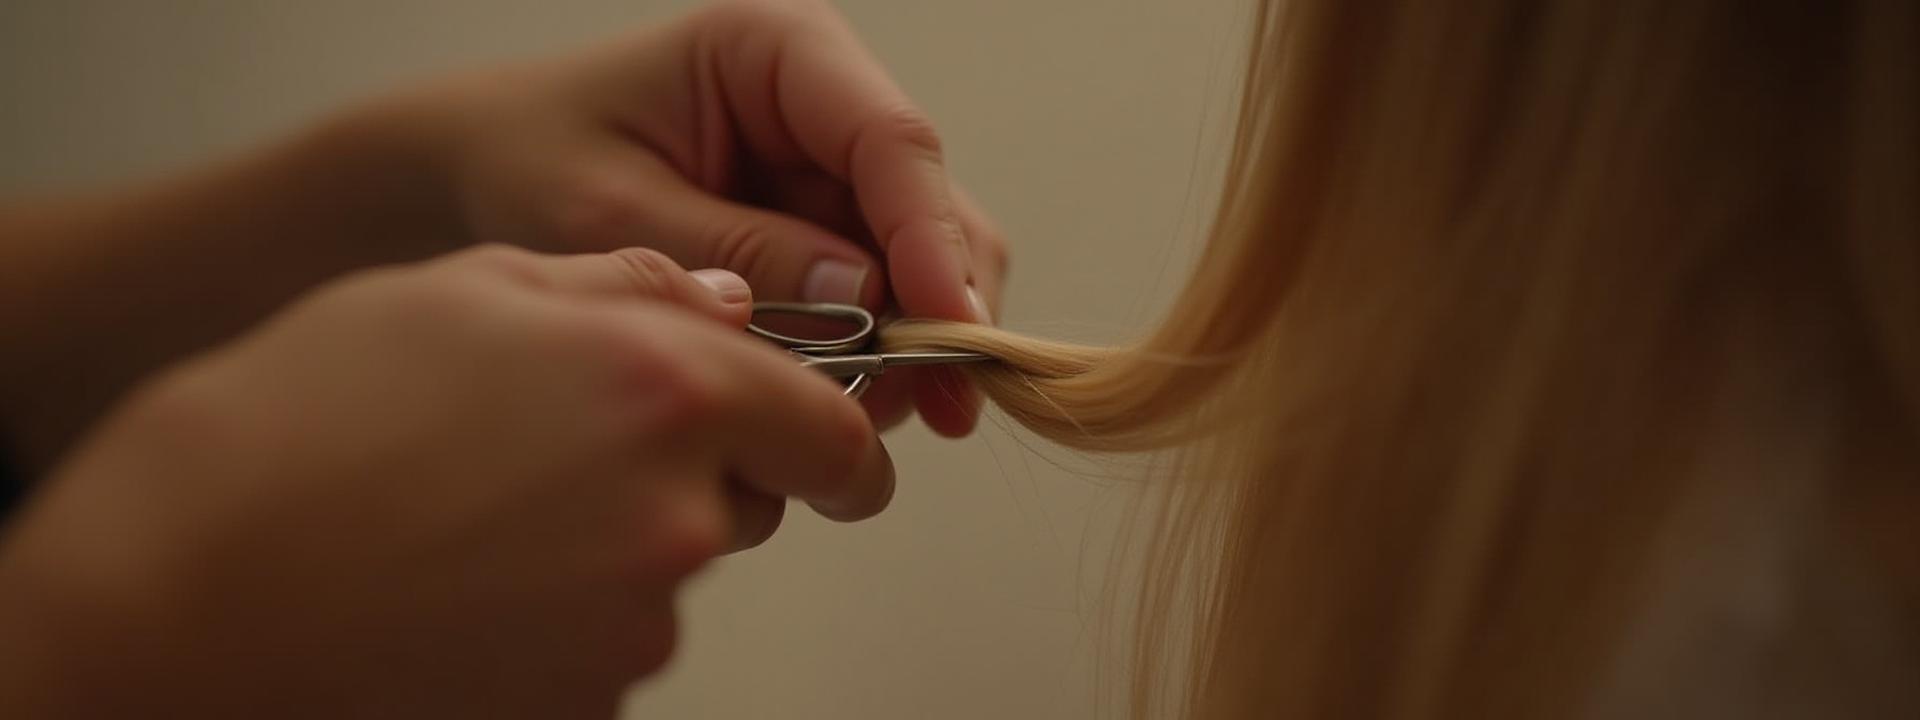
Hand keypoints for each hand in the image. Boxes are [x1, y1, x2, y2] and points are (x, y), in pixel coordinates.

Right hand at [0, 246, 890, 716]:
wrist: (187, 595)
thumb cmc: (304, 428)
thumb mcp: (463, 292)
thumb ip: (623, 288)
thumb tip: (719, 301)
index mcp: (666, 389)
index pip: (831, 432)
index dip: (830, 436)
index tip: (825, 448)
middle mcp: (673, 514)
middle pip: (747, 501)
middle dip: (696, 475)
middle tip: (570, 454)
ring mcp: (632, 627)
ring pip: (669, 574)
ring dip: (613, 545)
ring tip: (480, 516)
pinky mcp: (587, 704)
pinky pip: (606, 648)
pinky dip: (559, 619)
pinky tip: (463, 585)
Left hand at [408, 0, 1008, 434]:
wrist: (472, 177)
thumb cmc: (523, 160)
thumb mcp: (608, 210)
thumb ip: (734, 250)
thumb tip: (864, 297)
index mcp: (777, 51)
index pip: (891, 140)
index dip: (931, 237)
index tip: (944, 326)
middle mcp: (825, 103)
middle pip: (929, 204)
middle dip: (936, 307)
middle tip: (932, 406)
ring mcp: (829, 172)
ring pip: (920, 261)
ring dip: (909, 344)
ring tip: (865, 417)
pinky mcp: (822, 233)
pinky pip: (878, 298)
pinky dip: (872, 356)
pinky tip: (840, 405)